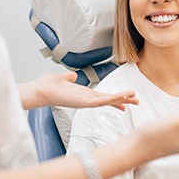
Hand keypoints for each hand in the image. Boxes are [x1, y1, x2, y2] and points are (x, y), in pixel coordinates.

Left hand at [19, 72, 138, 109]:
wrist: (40, 90)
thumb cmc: (48, 85)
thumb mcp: (62, 78)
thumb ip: (69, 77)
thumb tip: (72, 75)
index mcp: (84, 94)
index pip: (103, 96)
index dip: (115, 97)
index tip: (126, 99)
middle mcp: (87, 99)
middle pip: (110, 100)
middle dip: (124, 100)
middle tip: (137, 101)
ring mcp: (86, 102)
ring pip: (108, 101)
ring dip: (122, 99)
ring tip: (135, 98)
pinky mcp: (84, 103)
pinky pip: (102, 101)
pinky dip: (113, 99)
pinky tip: (122, 97)